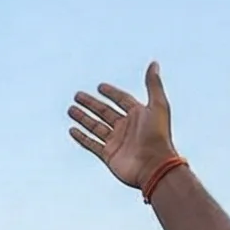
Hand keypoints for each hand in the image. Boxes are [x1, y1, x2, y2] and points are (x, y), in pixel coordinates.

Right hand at [69, 62, 178, 188]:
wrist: (155, 166)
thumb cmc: (159, 136)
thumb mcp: (158, 105)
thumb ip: (153, 84)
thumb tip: (154, 63)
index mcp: (138, 115)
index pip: (122, 100)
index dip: (111, 93)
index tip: (100, 87)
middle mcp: (126, 127)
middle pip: (104, 112)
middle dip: (91, 104)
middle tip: (77, 95)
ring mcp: (117, 142)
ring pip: (95, 126)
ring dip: (83, 118)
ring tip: (70, 109)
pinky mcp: (109, 156)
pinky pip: (92, 144)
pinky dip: (82, 137)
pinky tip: (72, 129)